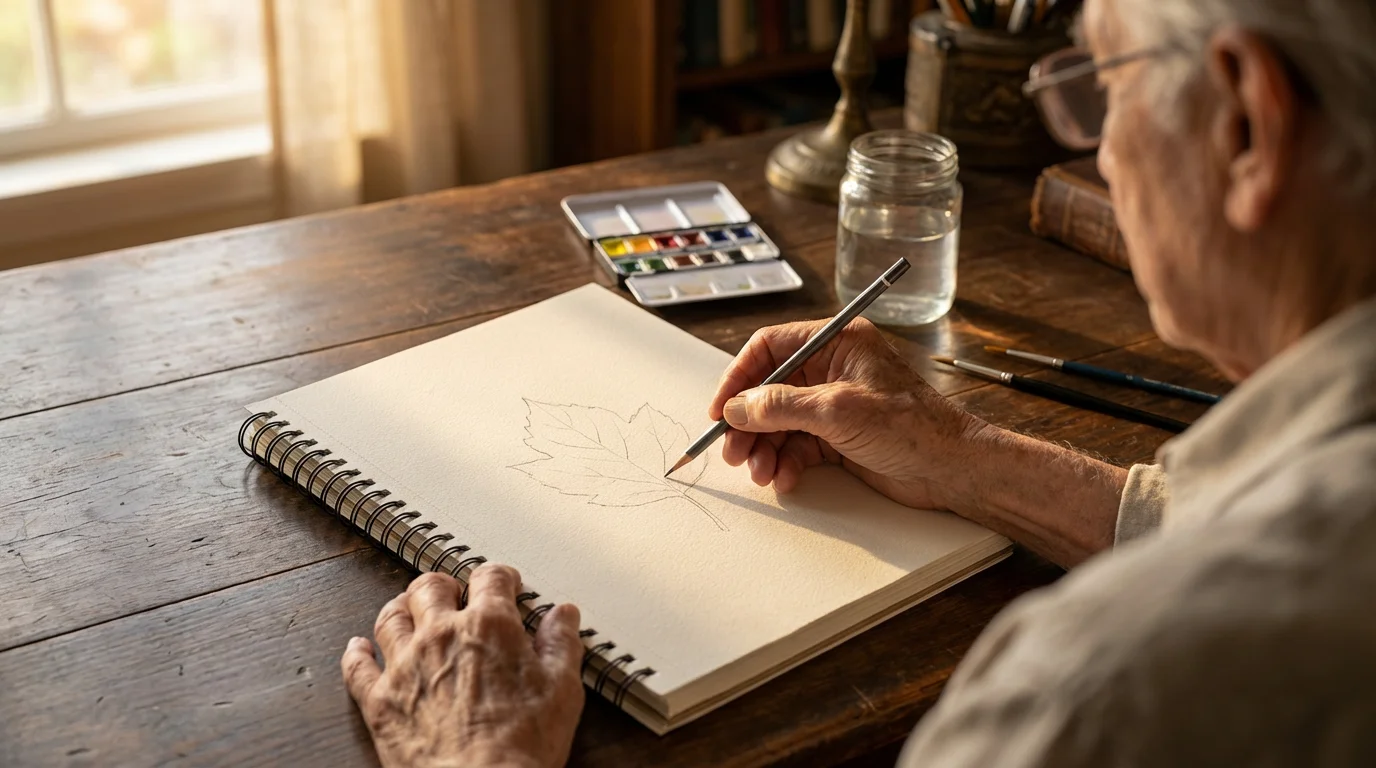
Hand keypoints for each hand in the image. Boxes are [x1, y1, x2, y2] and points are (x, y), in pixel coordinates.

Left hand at [342, 565, 583, 767]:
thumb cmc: (521, 745)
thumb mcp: (562, 690)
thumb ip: (561, 644)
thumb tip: (563, 615)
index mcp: (488, 626)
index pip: (490, 577)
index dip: (500, 576)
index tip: (505, 584)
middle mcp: (441, 634)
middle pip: (430, 587)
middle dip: (444, 584)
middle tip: (453, 592)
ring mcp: (405, 665)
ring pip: (390, 617)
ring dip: (400, 607)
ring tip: (408, 609)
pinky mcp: (380, 701)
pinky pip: (357, 666)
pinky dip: (357, 652)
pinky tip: (359, 646)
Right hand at [709, 318, 988, 511]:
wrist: (951, 469)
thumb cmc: (911, 426)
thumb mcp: (837, 411)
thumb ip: (780, 407)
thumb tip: (737, 408)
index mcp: (836, 342)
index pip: (770, 348)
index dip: (739, 378)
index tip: (721, 410)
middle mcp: (832, 369)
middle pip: (769, 390)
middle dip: (748, 423)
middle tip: (732, 452)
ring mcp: (834, 404)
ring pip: (779, 423)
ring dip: (764, 449)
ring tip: (760, 474)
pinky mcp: (838, 437)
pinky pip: (796, 446)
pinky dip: (784, 463)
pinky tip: (783, 479)